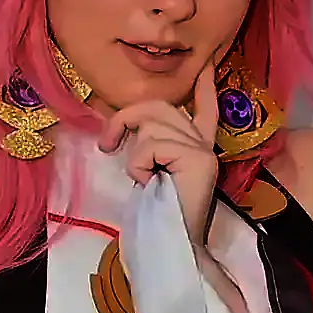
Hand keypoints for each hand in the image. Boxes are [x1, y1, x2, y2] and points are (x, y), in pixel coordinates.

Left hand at [100, 55, 221, 245]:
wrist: (173, 247)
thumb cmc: (157, 218)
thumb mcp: (151, 174)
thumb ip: (150, 148)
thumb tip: (129, 130)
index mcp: (196, 149)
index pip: (204, 109)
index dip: (204, 88)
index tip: (206, 66)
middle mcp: (205, 145)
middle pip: (160, 106)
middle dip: (126, 119)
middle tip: (107, 145)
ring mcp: (204, 150)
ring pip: (152, 124)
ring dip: (135, 153)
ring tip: (144, 179)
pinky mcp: (199, 159)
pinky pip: (152, 145)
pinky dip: (140, 164)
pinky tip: (149, 183)